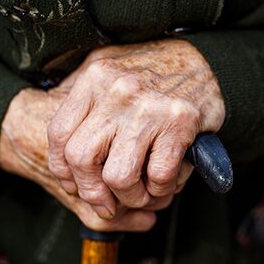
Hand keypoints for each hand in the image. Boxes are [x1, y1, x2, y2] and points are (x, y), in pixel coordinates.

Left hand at [47, 39, 224, 218]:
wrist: (207, 61)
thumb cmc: (154, 72)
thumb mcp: (109, 68)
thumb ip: (82, 96)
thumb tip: (57, 139)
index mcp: (95, 78)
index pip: (59, 135)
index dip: (63, 170)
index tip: (75, 184)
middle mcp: (117, 90)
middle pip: (82, 159)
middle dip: (93, 192)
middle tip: (108, 201)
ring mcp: (149, 107)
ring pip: (119, 176)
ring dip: (131, 197)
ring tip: (141, 194)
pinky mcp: (180, 122)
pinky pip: (159, 176)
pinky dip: (161, 189)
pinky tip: (165, 182)